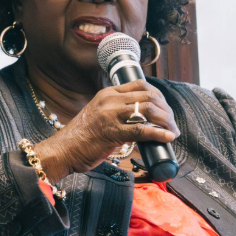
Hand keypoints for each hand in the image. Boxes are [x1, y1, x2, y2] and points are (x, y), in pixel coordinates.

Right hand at [33, 80, 178, 180]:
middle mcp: (110, 100)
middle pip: (148, 96)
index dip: (158, 95)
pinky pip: (141, 130)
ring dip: (166, 121)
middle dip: (166, 109)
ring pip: (148, 110)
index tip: (165, 107)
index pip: (140, 85)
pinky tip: (167, 137)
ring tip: (172, 131)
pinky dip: (158, 134)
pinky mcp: (112, 132)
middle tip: (171, 122)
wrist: (63, 150)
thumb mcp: (99, 115)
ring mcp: (111, 115)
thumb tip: (140, 120)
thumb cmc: (82, 137)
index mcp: (108, 94)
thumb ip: (116, 112)